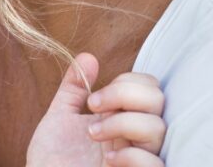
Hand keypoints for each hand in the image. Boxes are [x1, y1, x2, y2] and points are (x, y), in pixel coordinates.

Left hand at [26, 53, 165, 166]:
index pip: (148, 86)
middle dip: (124, 95)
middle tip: (93, 107)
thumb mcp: (60, 117)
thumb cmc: (54, 159)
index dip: (126, 82)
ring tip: (92, 135)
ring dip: (121, 123)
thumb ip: (73, 88)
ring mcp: (137, 158)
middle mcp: (135, 136)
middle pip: (158, 99)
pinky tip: (107, 159)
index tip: (93, 99)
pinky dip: (131, 156)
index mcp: (122, 117)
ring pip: (158, 128)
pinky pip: (155, 164)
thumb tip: (88, 56)